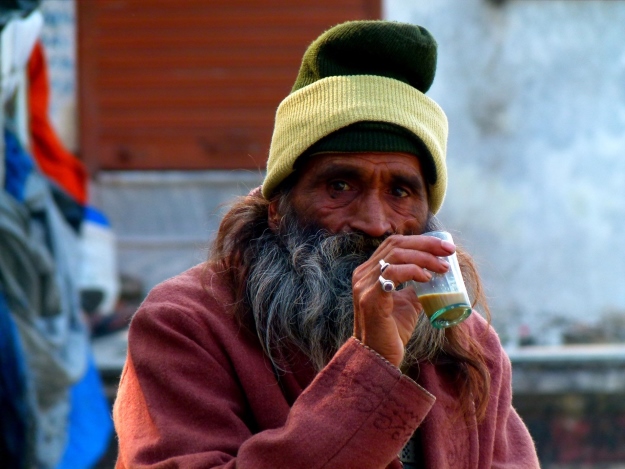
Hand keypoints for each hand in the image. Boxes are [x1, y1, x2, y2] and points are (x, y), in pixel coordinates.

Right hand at [352, 234, 454, 366]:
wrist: (379, 356)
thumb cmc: (392, 330)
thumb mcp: (407, 302)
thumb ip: (416, 287)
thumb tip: (436, 275)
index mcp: (369, 271)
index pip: (395, 244)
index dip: (421, 241)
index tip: (445, 247)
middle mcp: (363, 274)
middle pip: (396, 245)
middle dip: (426, 244)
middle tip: (449, 251)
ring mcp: (364, 285)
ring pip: (395, 256)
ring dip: (424, 258)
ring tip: (443, 268)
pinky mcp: (370, 298)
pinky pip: (391, 273)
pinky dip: (412, 271)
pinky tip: (426, 278)